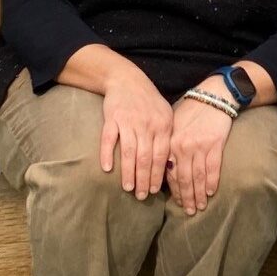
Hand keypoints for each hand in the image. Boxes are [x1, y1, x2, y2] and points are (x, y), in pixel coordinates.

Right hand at [99, 76, 172, 199]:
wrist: (127, 79)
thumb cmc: (148, 102)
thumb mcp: (164, 115)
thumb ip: (166, 137)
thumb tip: (169, 166)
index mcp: (163, 125)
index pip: (162, 155)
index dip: (159, 175)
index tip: (155, 191)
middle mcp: (147, 124)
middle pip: (146, 157)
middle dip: (144, 179)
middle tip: (142, 196)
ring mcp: (129, 121)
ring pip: (129, 152)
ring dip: (128, 172)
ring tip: (128, 188)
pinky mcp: (112, 117)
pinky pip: (108, 139)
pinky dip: (107, 154)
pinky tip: (107, 169)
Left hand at [167, 89, 234, 214]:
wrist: (213, 96)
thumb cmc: (192, 110)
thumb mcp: (174, 125)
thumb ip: (169, 145)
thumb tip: (165, 168)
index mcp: (170, 142)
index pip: (168, 173)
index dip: (173, 190)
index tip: (176, 203)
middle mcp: (182, 146)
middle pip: (183, 179)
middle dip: (186, 197)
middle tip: (189, 212)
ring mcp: (199, 146)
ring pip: (197, 176)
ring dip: (198, 194)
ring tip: (200, 207)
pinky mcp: (215, 144)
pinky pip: (213, 168)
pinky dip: (211, 182)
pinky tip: (210, 192)